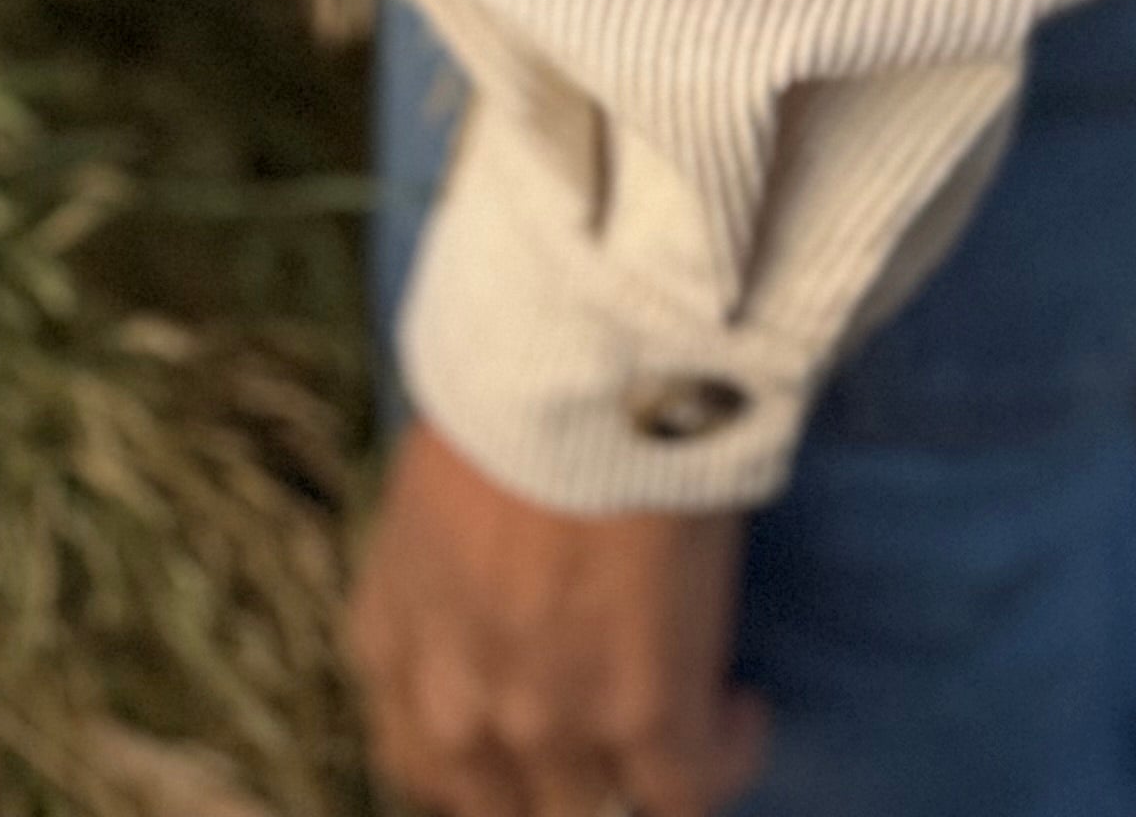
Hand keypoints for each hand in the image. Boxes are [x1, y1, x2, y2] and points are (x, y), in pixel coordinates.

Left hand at [349, 420, 770, 816]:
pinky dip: (721, 757)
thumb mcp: (434, 484)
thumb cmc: (510, 382)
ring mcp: (549, 723)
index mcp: (395, 641)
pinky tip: (740, 711)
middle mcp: (457, 706)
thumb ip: (446, 568)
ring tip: (690, 714)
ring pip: (593, 810)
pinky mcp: (643, 717)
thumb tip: (496, 575)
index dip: (480, 761)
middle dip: (553, 778)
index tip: (526, 735)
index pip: (418, 760)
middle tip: (610, 727)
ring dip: (640, 770)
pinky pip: (683, 790)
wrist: (582, 363)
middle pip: (500, 803)